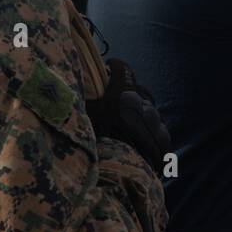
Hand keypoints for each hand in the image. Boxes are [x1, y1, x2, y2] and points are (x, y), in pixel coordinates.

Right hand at [86, 58, 170, 172]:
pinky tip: (141, 139)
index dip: (115, 66)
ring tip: (130, 123)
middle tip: (119, 98)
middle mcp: (143, 102)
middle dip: (130, 90)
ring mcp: (156, 120)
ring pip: (150, 110)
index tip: (110, 65)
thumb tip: (67, 93)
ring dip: (140, 113)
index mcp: (124, 91)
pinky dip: (150, 131)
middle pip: (139, 89)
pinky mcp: (164, 138)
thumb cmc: (101, 137)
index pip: (122, 68)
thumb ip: (83, 102)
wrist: (123, 165)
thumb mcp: (86, 115)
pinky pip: (158, 129)